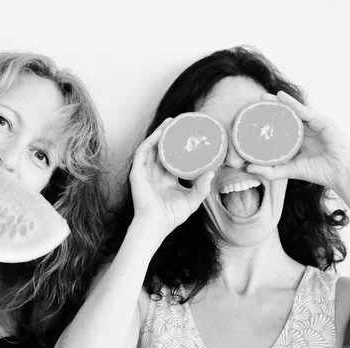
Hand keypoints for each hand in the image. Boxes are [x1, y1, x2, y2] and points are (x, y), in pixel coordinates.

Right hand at [129, 118, 213, 232]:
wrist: (157, 224)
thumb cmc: (173, 215)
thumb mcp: (192, 199)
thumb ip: (202, 187)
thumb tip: (212, 172)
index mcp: (167, 177)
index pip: (173, 156)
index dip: (180, 145)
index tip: (190, 134)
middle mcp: (156, 172)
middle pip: (161, 148)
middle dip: (169, 134)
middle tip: (180, 122)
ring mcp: (145, 171)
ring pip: (152, 147)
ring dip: (159, 133)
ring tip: (169, 122)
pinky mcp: (137, 172)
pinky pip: (143, 153)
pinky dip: (150, 142)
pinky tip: (159, 134)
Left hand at [247, 91, 349, 193]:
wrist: (340, 173)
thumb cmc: (319, 172)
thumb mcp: (289, 171)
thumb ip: (269, 170)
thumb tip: (248, 168)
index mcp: (298, 140)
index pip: (280, 128)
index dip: (267, 123)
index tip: (250, 119)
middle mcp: (305, 130)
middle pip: (285, 117)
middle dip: (270, 109)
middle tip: (253, 104)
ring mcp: (314, 124)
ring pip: (293, 111)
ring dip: (278, 102)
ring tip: (262, 98)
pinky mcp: (322, 121)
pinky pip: (304, 110)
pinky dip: (291, 103)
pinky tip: (280, 96)